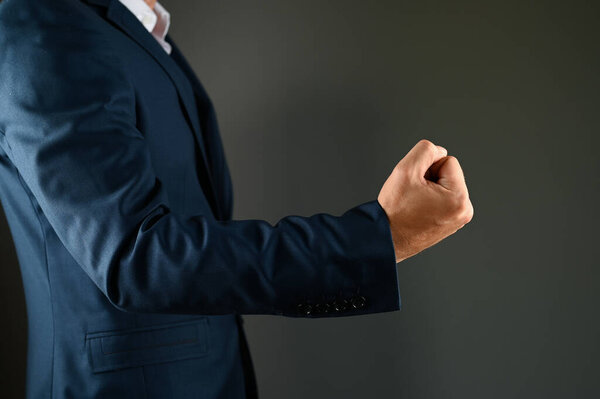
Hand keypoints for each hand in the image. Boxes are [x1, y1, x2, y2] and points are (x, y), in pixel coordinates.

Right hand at [377, 139, 473, 262]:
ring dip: (429, 189)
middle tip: (413, 195)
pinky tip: (417, 210)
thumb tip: (438, 151)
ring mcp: (458, 219)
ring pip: (445, 186)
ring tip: (415, 203)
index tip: (415, 185)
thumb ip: (425, 150)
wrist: (385, 238)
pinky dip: (430, 201)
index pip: (448, 160)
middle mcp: (464, 211)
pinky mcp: (451, 223)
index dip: (427, 168)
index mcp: (459, 199)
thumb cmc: (394, 210)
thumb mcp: (405, 169)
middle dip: (430, 178)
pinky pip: (443, 199)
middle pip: (449, 174)